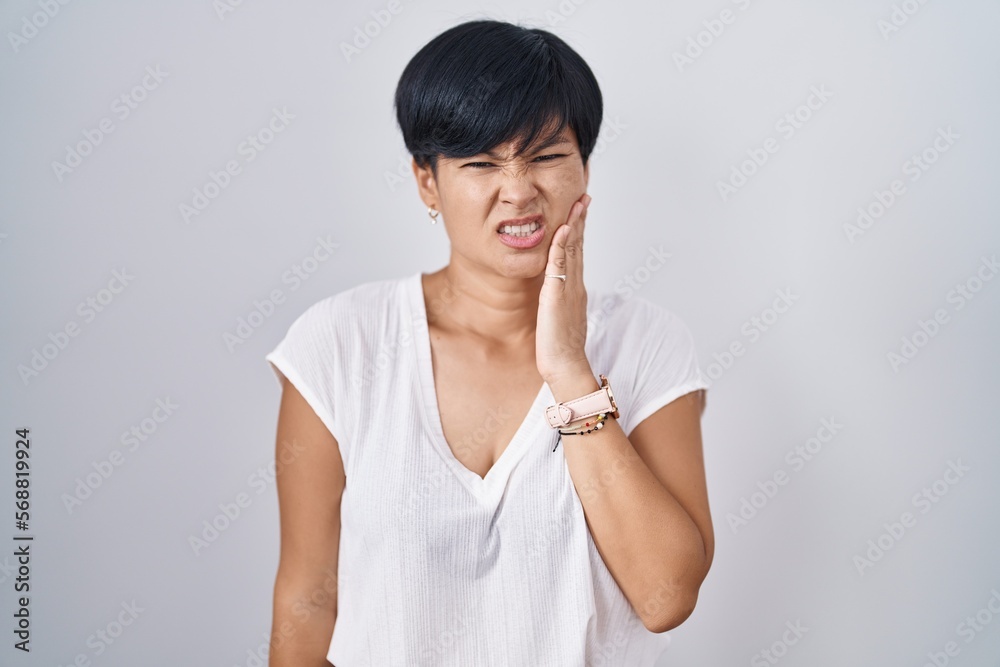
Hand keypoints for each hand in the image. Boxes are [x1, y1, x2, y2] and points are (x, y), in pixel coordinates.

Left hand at [536, 192, 592, 384]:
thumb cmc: (562, 349)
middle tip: (584, 196)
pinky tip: (562, 229)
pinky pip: (560, 265)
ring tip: (578, 203)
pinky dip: (562, 245)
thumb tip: (557, 293)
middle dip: (581, 219)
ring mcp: (569, 289)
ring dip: (575, 224)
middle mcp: (576, 285)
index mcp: (576, 290)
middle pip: (580, 246)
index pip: (578, 254)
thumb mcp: (562, 318)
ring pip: (573, 250)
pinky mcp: (557, 296)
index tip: (581, 210)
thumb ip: (561, 301)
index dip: (579, 231)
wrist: (566, 366)